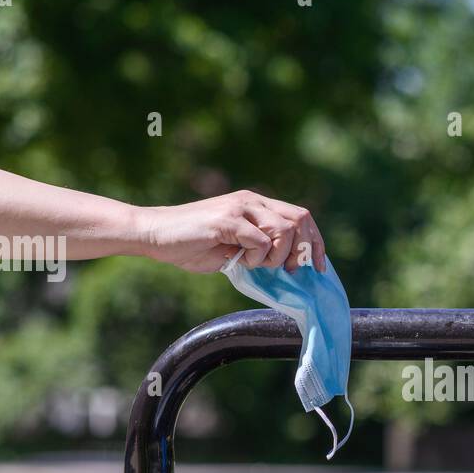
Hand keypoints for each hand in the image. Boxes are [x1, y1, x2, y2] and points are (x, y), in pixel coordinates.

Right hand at [134, 190, 325, 272]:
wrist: (156, 235)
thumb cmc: (193, 244)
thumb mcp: (235, 247)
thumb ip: (260, 249)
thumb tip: (289, 267)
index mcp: (257, 205)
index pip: (301, 217)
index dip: (316, 243)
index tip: (317, 267)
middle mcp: (253, 201)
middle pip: (300, 220)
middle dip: (302, 251)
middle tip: (287, 271)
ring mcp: (240, 208)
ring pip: (284, 230)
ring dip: (276, 256)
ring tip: (255, 264)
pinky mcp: (227, 220)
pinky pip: (261, 242)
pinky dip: (256, 259)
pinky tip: (238, 261)